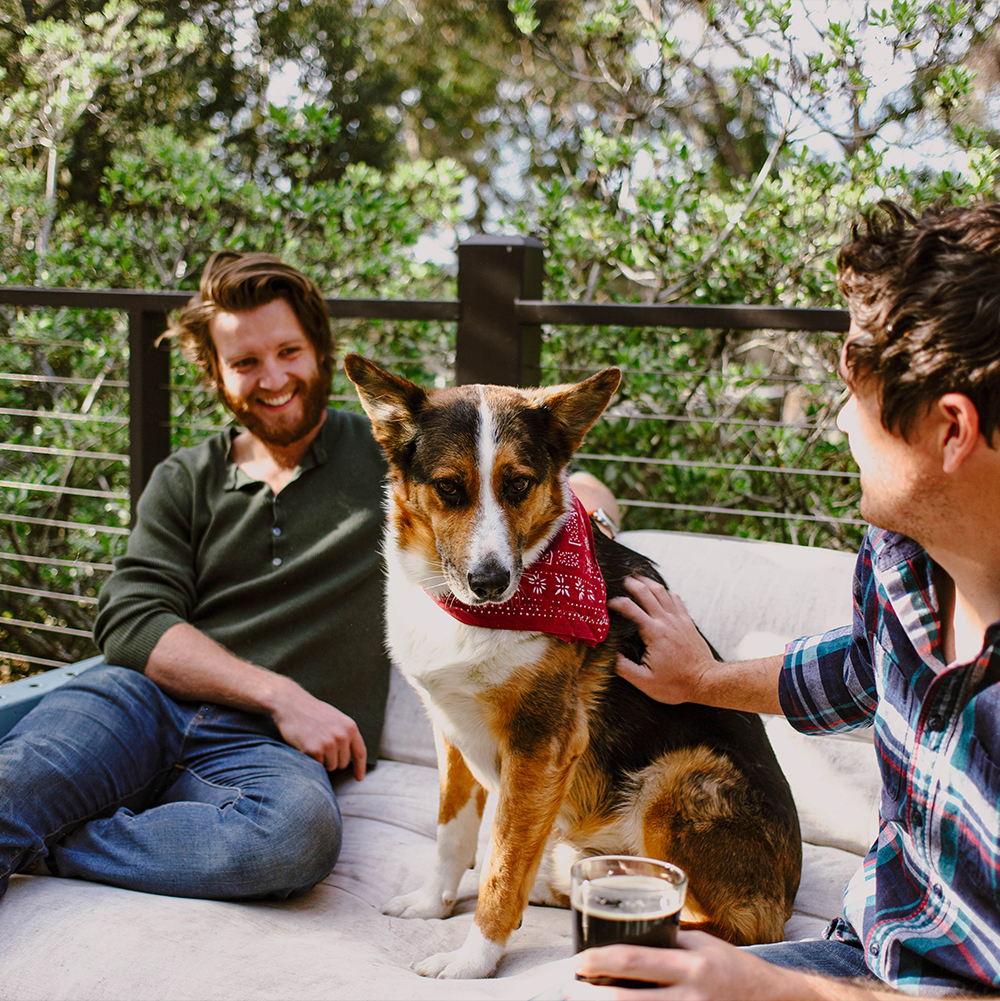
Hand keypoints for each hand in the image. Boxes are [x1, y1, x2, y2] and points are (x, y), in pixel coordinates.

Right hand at [270, 680, 366, 780]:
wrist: (291, 704)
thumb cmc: (312, 711)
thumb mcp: (336, 718)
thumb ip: (345, 734)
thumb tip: (351, 754)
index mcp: (350, 727)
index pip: (360, 752)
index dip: (360, 767)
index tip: (359, 778)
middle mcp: (342, 736)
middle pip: (343, 763)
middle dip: (333, 760)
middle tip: (321, 747)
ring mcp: (328, 743)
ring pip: (330, 767)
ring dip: (322, 761)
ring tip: (313, 745)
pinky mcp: (314, 750)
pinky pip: (316, 765)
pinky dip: (311, 760)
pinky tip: (305, 746)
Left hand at [565, 932, 825, 1000]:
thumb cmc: (731, 968)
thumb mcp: (702, 945)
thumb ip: (668, 942)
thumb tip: (624, 934)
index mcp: (692, 966)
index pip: (635, 961)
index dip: (600, 961)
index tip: (577, 960)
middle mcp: (692, 998)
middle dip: (592, 996)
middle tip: (570, 987)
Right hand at [609, 577, 715, 704]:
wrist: (706, 683)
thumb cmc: (676, 685)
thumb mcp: (644, 682)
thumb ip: (623, 667)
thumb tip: (607, 653)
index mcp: (653, 633)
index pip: (630, 608)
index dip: (615, 602)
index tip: (606, 603)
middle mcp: (666, 622)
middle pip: (646, 592)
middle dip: (631, 583)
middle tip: (620, 580)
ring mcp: (679, 620)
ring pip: (662, 591)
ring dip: (648, 582)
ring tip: (637, 578)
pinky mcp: (688, 623)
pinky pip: (676, 599)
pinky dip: (666, 591)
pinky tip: (660, 592)